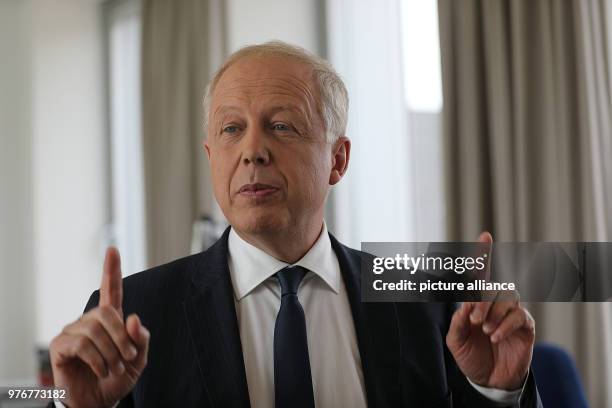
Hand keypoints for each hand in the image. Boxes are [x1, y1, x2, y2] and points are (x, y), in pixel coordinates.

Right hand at [50, 248, 149, 407]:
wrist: (98, 403)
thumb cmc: (117, 379)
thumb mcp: (138, 360)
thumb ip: (141, 339)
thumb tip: (134, 318)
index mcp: (111, 320)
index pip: (112, 290)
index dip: (112, 270)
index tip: (113, 249)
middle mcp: (90, 321)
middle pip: (107, 312)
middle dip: (123, 337)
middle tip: (128, 359)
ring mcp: (73, 331)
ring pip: (95, 329)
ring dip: (111, 353)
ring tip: (113, 369)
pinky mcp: (60, 346)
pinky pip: (81, 343)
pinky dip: (97, 359)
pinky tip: (101, 370)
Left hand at [446, 232, 535, 389]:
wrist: (488, 381)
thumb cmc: (471, 357)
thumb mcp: (455, 341)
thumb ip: (457, 322)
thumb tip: (464, 304)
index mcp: (476, 302)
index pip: (480, 274)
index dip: (482, 254)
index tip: (485, 235)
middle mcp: (495, 303)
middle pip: (491, 286)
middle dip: (480, 301)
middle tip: (473, 320)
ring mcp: (511, 313)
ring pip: (507, 297)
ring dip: (493, 312)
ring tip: (484, 331)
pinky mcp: (525, 326)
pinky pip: (519, 315)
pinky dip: (504, 325)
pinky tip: (494, 337)